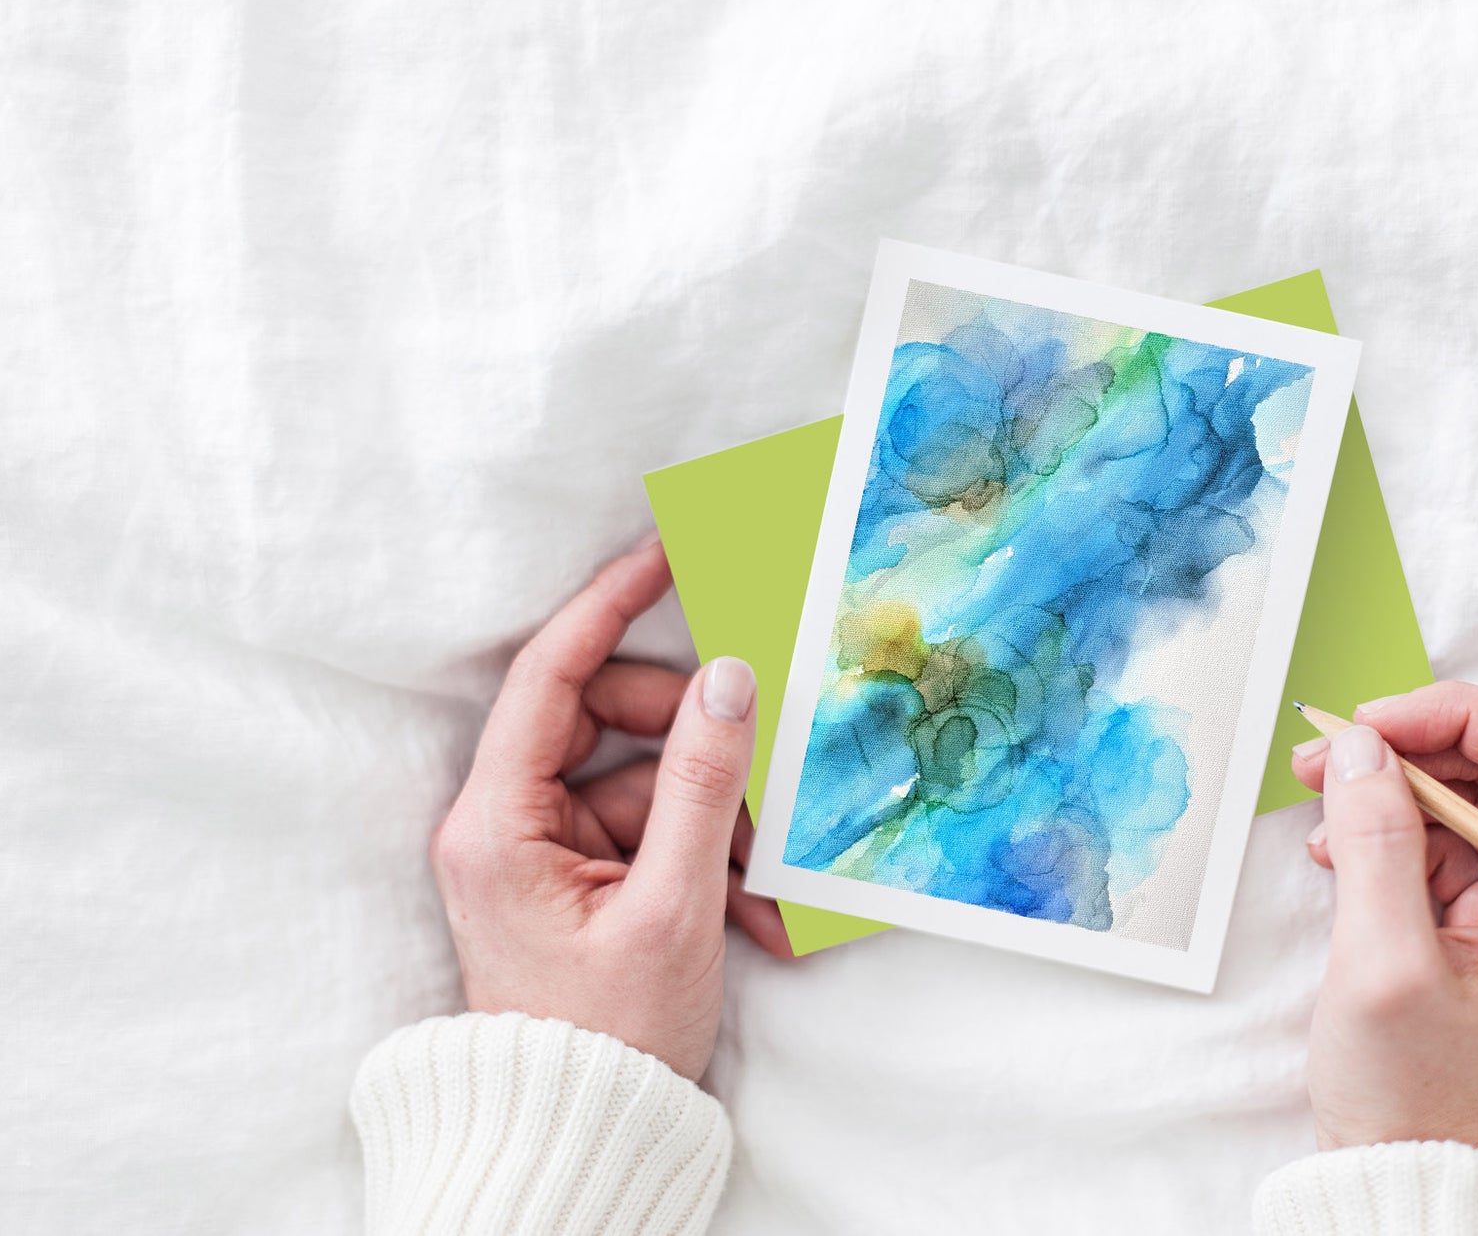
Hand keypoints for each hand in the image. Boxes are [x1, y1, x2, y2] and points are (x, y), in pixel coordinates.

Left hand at [429, 541, 791, 1081]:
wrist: (581, 1137)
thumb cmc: (607, 1035)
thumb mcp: (673, 905)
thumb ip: (705, 785)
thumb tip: (729, 678)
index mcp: (497, 821)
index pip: (551, 675)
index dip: (608, 607)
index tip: (663, 556)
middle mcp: (505, 823)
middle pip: (607, 723)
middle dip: (693, 744)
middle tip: (758, 772)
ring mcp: (542, 852)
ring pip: (642, 779)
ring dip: (713, 817)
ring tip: (763, 879)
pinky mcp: (576, 879)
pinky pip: (650, 832)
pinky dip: (704, 859)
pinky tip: (749, 914)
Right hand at [1289, 681, 1477, 1149]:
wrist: (1410, 1171)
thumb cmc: (1415, 1095)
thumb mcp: (1384, 964)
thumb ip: (1375, 842)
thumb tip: (1358, 747)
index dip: (1458, 717)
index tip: (1373, 723)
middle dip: (1411, 747)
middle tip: (1326, 752)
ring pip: (1468, 796)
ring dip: (1390, 787)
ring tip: (1320, 804)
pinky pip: (1442, 838)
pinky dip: (1387, 828)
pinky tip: (1337, 851)